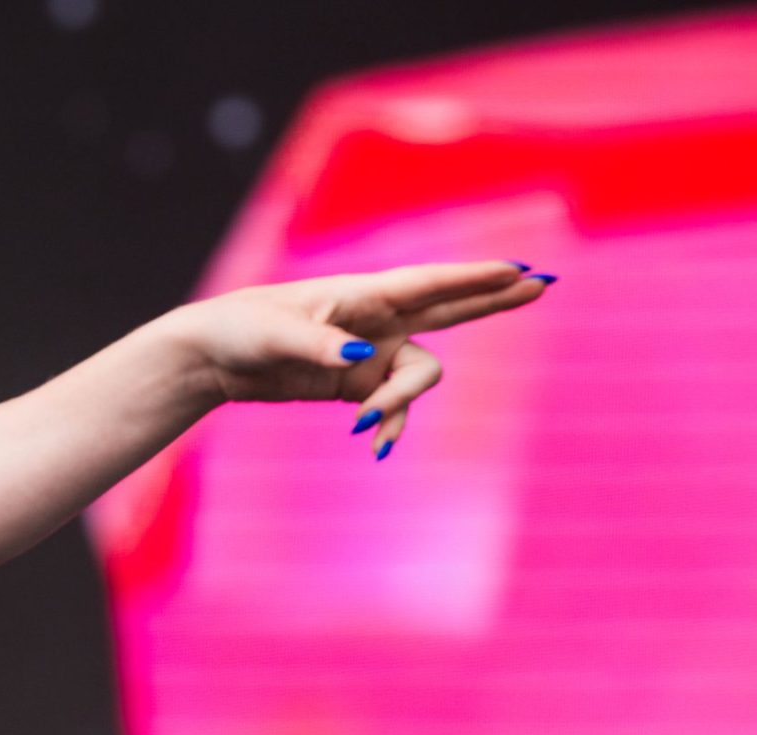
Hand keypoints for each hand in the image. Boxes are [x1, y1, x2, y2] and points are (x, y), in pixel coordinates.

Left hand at [171, 259, 551, 456]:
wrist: (214, 358)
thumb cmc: (241, 329)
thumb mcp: (276, 337)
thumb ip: (320, 347)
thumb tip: (359, 360)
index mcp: (361, 294)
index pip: (429, 284)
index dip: (474, 278)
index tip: (518, 269)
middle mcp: (375, 321)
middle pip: (449, 307)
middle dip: (492, 299)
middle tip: (542, 284)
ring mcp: (370, 353)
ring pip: (418, 376)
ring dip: (402, 403)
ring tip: (367, 426)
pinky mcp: (355, 384)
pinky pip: (392, 406)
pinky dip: (389, 424)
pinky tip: (376, 445)